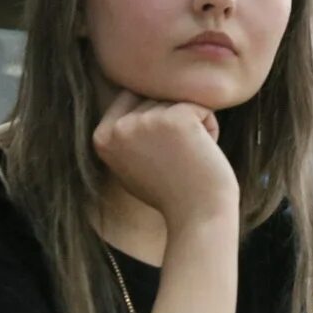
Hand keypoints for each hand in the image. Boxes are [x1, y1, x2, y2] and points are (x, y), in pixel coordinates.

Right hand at [92, 90, 238, 229]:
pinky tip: (203, 153)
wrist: (197, 216)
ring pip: (179, 101)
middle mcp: (119, 128)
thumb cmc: (171, 192)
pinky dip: (210, 128)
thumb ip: (127, 133)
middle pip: (156, 98)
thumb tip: (134, 101)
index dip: (156, 116)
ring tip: (189, 158)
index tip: (164, 150)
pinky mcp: (176, 119)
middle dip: (176, 122)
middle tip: (178, 158)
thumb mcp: (132, 162)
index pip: (131, 96)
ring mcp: (146, 122)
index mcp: (102, 137)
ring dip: (194, 126)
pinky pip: (202, 107)